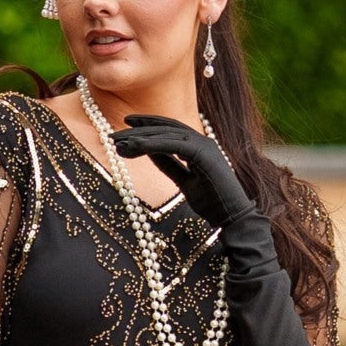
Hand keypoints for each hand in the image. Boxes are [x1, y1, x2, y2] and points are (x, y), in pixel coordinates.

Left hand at [111, 114, 252, 228]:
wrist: (232, 218)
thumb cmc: (212, 203)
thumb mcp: (184, 182)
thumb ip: (170, 166)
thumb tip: (149, 153)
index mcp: (198, 146)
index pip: (169, 131)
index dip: (146, 128)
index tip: (124, 129)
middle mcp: (201, 140)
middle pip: (164, 128)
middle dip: (137, 130)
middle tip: (113, 135)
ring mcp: (204, 144)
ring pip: (166, 133)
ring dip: (140, 136)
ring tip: (118, 142)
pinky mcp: (203, 153)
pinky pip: (173, 144)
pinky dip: (153, 144)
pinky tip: (135, 146)